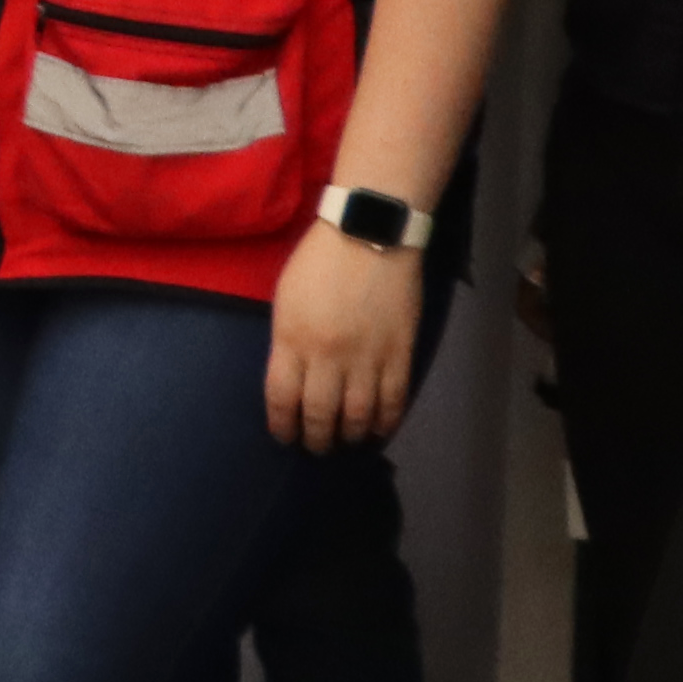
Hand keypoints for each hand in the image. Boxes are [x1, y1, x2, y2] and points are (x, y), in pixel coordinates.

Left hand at [266, 221, 428, 449]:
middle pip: (320, 414)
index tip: (284, 436)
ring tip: (345, 442)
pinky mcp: (400, 353)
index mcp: (291, 339)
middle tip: (316, 447)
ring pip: (357, 415)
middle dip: (316, 439)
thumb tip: (292, 380)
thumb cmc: (319, 262)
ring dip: (349, 436)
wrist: (370, 233)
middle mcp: (327, 355)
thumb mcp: (285, 301)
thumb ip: (287, 342)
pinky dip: (385, 422)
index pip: (282, 398)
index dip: (282, 425)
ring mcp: (367, 356)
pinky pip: (393, 400)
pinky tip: (377, 430)